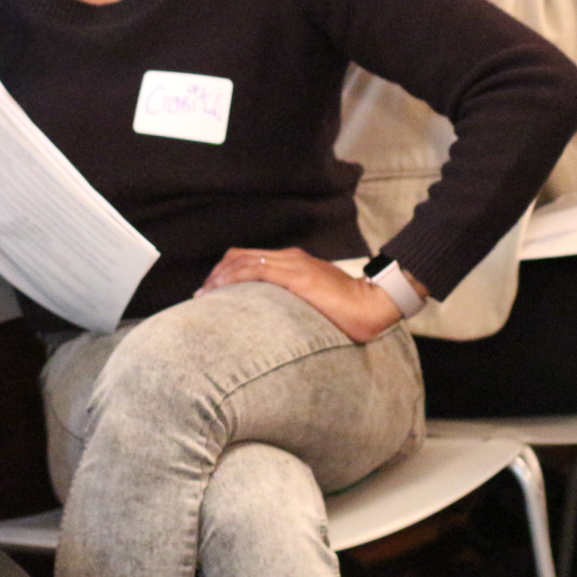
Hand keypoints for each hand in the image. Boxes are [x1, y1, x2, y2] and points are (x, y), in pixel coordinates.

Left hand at [197, 247, 420, 342]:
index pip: (250, 258)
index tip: (211, 290)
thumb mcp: (316, 301)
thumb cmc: (350, 309)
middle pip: (240, 256)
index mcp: (294, 262)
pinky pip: (256, 270)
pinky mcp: (297, 276)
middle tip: (202, 295)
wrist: (375, 302)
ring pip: (243, 261)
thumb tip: (279, 321)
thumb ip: (296, 302)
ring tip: (206, 295)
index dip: (225, 271)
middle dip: (216, 273)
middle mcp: (290, 258)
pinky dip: (233, 278)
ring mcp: (293, 265)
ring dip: (219, 276)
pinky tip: (222, 291)